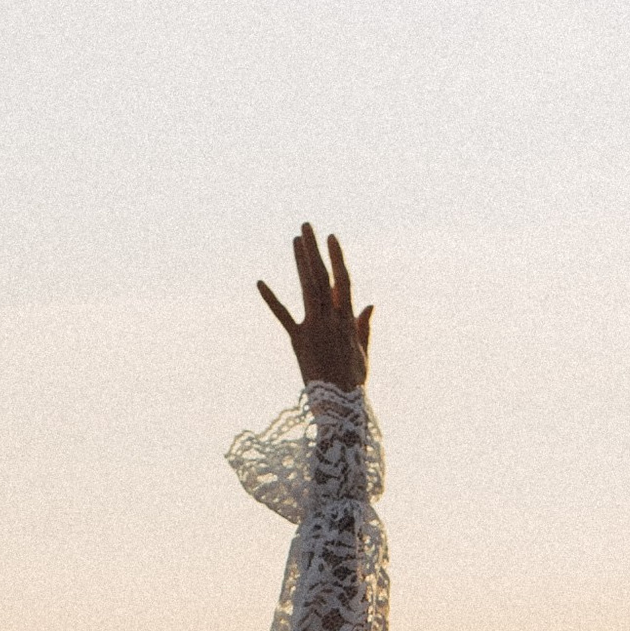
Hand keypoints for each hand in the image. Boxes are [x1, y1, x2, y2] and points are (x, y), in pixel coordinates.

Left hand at [257, 223, 370, 390]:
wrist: (338, 404)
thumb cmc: (352, 381)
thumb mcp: (362, 352)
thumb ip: (363, 326)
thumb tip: (370, 304)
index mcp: (348, 320)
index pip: (344, 281)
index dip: (337, 257)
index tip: (332, 237)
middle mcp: (332, 318)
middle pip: (323, 277)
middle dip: (314, 250)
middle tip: (306, 226)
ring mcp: (314, 327)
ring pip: (307, 288)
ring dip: (301, 262)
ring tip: (295, 240)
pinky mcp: (298, 340)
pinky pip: (283, 316)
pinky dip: (272, 299)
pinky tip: (260, 282)